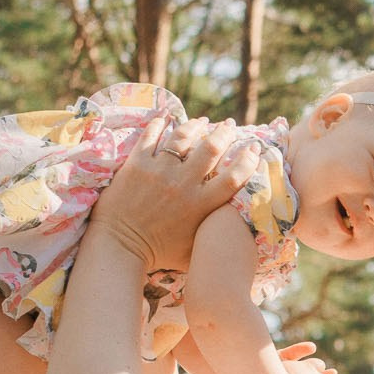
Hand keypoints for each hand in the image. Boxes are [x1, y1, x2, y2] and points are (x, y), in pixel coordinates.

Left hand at [90, 117, 258, 271]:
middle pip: (212, 148)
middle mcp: (183, 183)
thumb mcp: (196, 249)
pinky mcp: (136, 165)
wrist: (118, 248)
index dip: (249, 159)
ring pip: (183, 137)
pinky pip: (150, 136)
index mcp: (201, 205)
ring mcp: (159, 171)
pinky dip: (159, 124)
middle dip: (225, 132)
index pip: (235, 176)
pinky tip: (166, 118)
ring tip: (202, 121)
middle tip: (230, 125)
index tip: (255, 147)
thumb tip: (235, 231)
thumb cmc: (159, 255)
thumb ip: (214, 234)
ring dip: (196, 125)